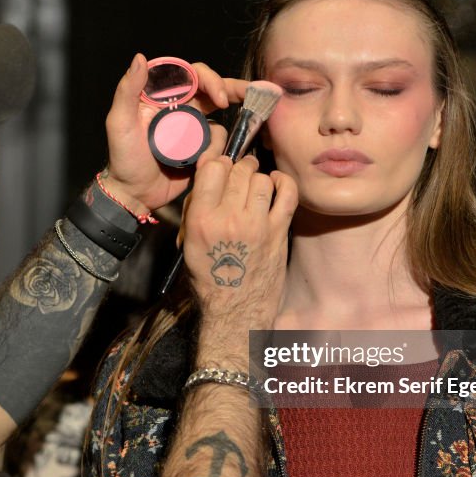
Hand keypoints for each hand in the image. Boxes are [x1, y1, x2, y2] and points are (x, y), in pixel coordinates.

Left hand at [101, 54, 248, 214]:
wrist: (134, 194)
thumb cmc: (123, 158)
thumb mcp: (119, 123)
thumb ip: (127, 90)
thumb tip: (140, 58)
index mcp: (165, 97)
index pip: (193, 75)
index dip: (210, 80)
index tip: (220, 97)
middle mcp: (182, 108)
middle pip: (215, 90)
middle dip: (235, 91)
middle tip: (254, 96)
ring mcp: (194, 129)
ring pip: (221, 119)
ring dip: (220, 135)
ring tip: (208, 154)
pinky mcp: (202, 149)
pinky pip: (220, 144)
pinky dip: (218, 152)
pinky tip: (205, 164)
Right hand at [181, 154, 297, 363]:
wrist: (235, 312)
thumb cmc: (209, 279)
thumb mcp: (188, 243)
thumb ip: (196, 209)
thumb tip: (208, 177)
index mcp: (201, 221)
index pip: (212, 168)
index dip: (217, 164)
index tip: (219, 170)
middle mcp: (229, 219)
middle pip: (238, 170)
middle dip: (237, 169)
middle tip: (238, 177)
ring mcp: (257, 225)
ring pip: (260, 178)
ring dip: (257, 177)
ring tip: (253, 185)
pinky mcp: (279, 232)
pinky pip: (287, 193)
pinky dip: (282, 182)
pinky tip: (275, 184)